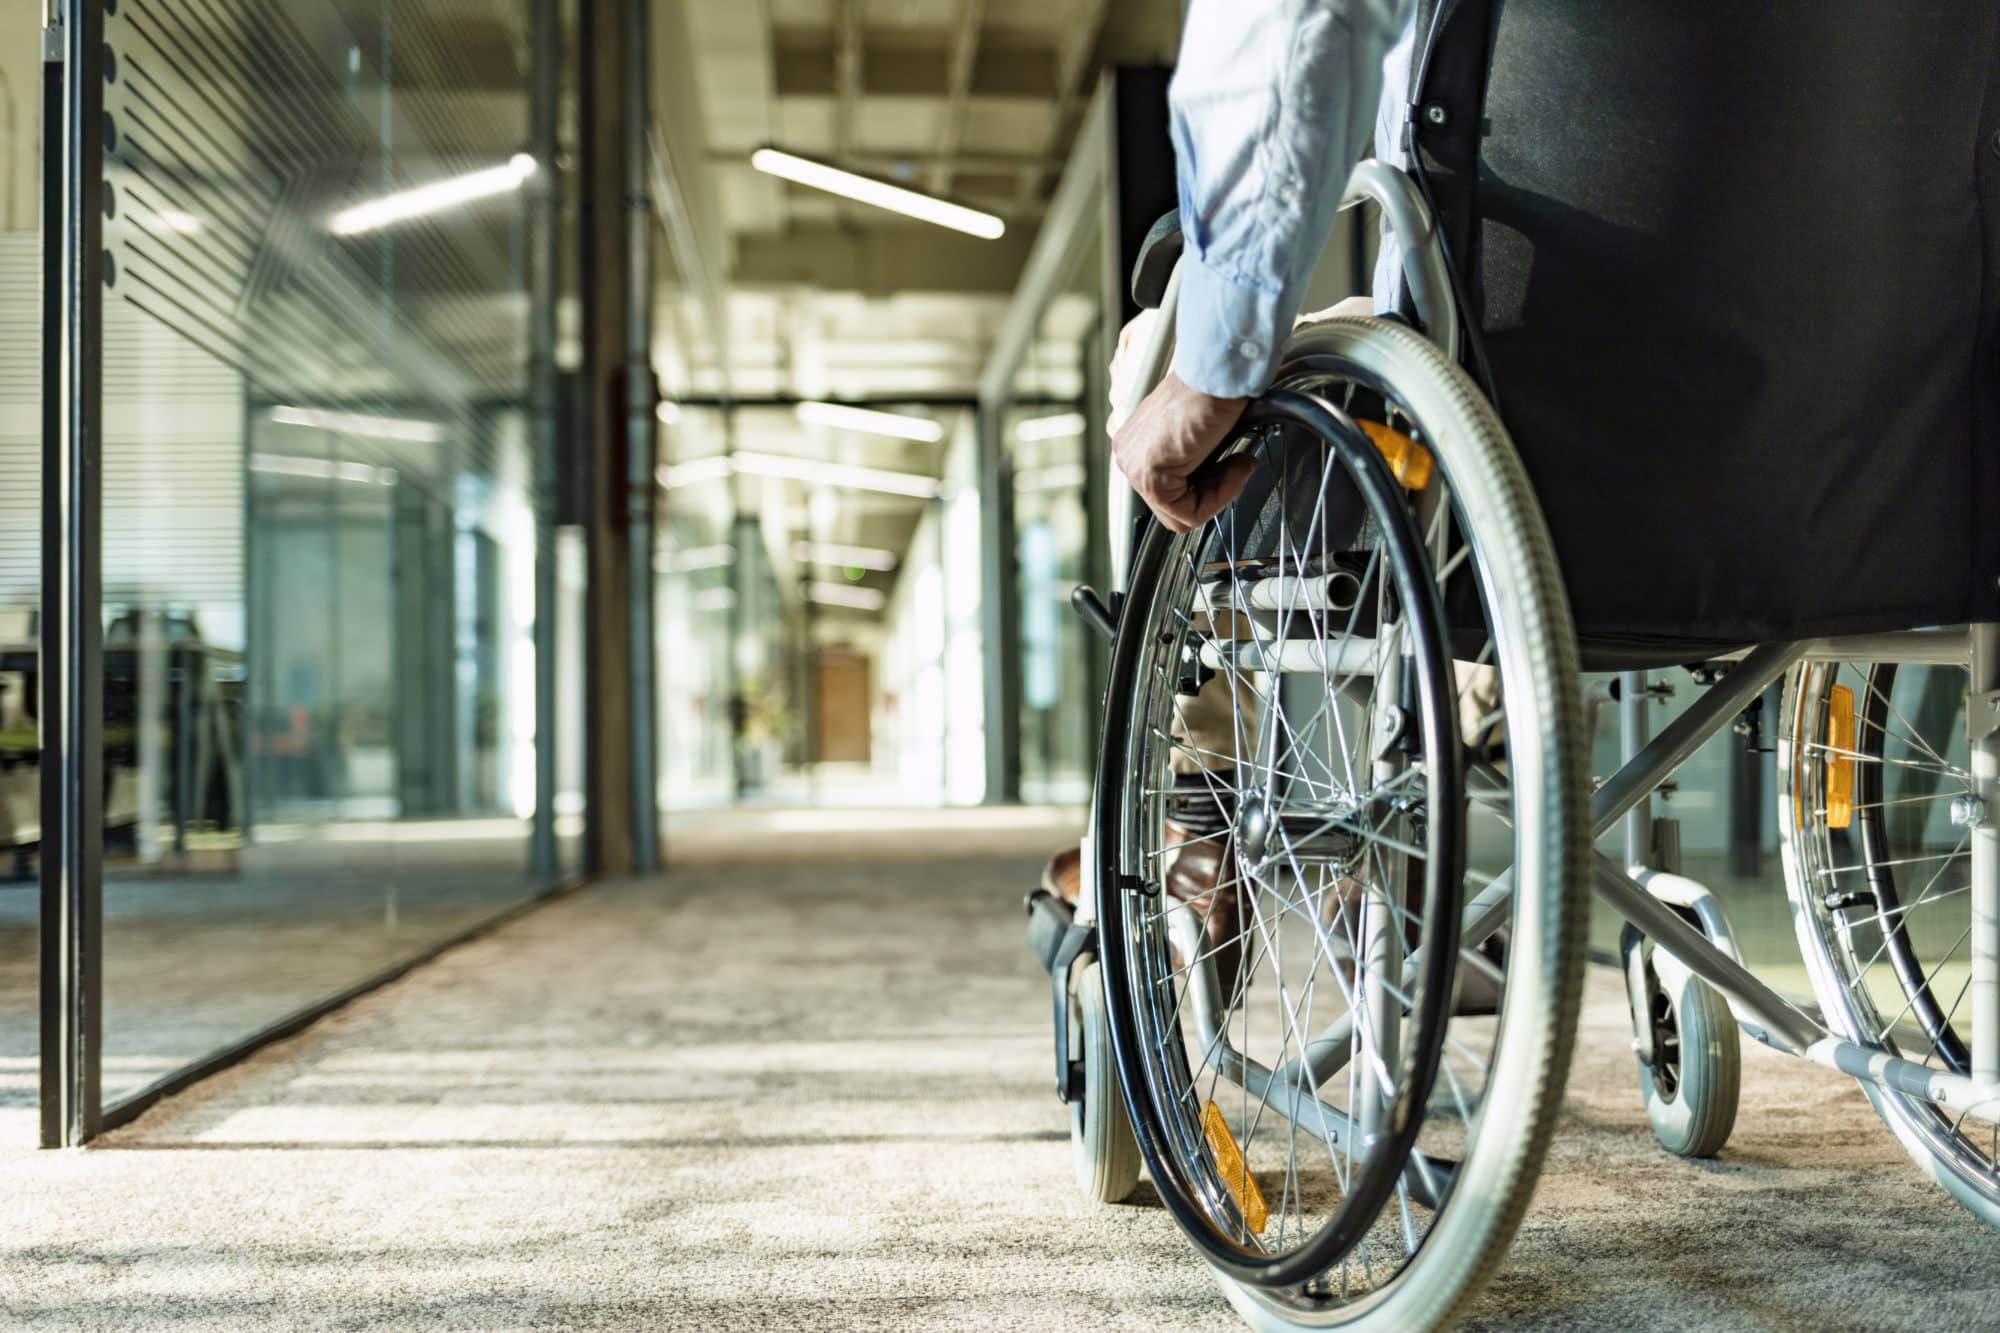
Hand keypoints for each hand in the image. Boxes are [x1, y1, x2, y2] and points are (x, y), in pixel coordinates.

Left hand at [1111, 372, 1255, 532]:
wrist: (1221, 371)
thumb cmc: (1215, 389)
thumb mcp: (1199, 431)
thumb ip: (1193, 459)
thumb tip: (1210, 482)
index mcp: (1135, 444)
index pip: (1169, 493)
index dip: (1209, 487)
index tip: (1234, 464)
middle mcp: (1128, 456)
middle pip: (1173, 507)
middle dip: (1214, 492)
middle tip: (1239, 466)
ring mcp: (1134, 467)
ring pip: (1180, 515)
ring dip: (1220, 494)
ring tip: (1238, 464)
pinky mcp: (1149, 476)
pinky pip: (1188, 513)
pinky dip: (1220, 497)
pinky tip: (1234, 468)